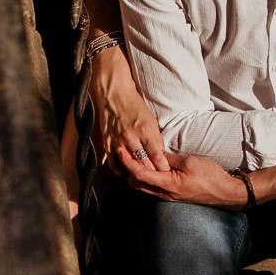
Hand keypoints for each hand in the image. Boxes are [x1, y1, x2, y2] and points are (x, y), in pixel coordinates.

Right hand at [87, 44, 170, 172]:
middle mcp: (132, 137)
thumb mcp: (150, 119)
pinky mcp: (106, 142)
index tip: (169, 175)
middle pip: (145, 164)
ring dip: (138, 174)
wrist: (113, 92)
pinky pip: (113, 163)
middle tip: (160, 182)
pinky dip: (121, 170)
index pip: (157, 157)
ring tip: (144, 180)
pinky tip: (126, 173)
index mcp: (146, 130)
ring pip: (130, 166)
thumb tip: (159, 155)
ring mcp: (118, 141)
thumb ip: (154, 138)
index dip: (163, 168)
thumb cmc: (134, 104)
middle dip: (153, 174)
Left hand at [117, 147, 243, 207]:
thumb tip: (154, 154)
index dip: (127, 162)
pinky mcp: (172, 196)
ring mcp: (167, 197)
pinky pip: (152, 188)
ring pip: (142, 187)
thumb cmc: (210, 176)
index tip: (120, 150)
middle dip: (127, 169)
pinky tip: (149, 167)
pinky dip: (146, 178)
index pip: (139, 174)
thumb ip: (169, 158)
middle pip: (135, 184)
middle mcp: (164, 194)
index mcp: (168, 184)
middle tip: (126, 153)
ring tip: (135, 158)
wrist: (225, 192)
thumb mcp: (189, 161)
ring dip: (136, 174)